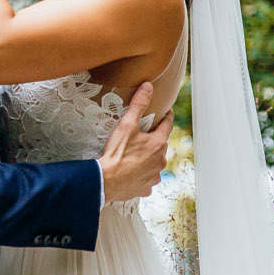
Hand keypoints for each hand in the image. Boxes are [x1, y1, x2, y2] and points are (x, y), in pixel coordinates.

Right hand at [97, 81, 173, 204]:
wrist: (106, 180)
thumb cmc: (117, 153)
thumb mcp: (127, 125)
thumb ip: (138, 105)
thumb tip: (148, 87)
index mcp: (158, 143)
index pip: (167, 125)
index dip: (166, 117)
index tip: (166, 112)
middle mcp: (161, 160)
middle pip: (160, 145)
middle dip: (154, 140)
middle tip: (142, 135)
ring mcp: (154, 176)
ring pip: (155, 163)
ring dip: (148, 159)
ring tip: (135, 156)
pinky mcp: (146, 188)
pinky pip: (147, 179)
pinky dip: (142, 175)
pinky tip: (132, 172)